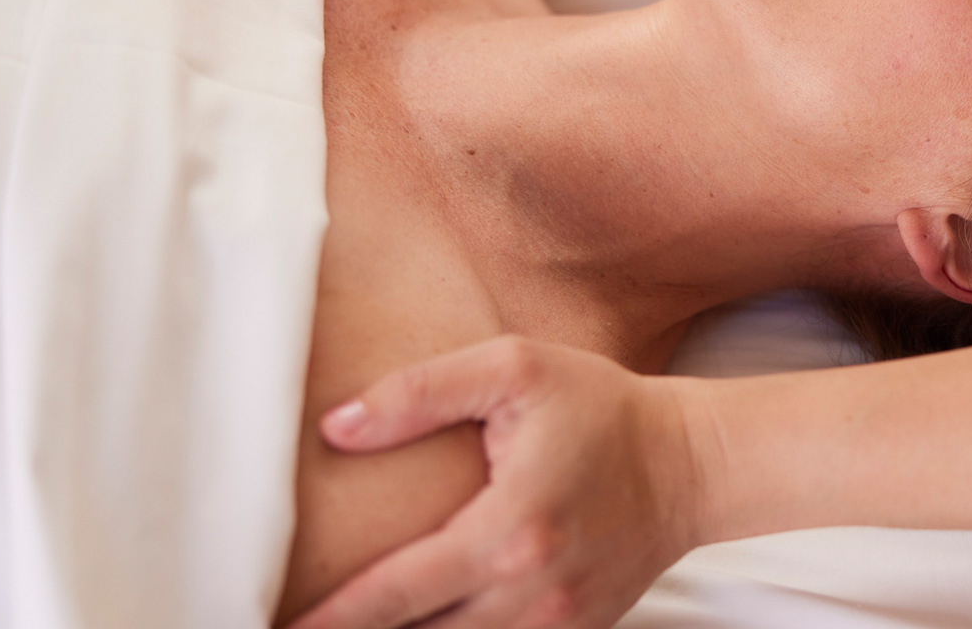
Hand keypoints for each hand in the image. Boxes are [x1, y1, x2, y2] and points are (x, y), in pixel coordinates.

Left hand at [287, 336, 705, 628]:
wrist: (691, 463)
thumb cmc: (602, 408)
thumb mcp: (515, 368)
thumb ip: (422, 392)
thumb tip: (338, 428)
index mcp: (509, 530)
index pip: (394, 593)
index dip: (331, 619)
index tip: (281, 625)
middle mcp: (531, 593)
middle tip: (299, 625)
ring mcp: (556, 625)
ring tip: (354, 626)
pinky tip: (425, 625)